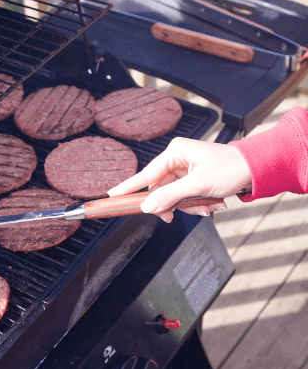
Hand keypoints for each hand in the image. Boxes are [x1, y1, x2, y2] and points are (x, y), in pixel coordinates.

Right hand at [107, 137, 251, 221]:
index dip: (128, 187)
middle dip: (172, 204)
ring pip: (173, 196)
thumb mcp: (198, 185)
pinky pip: (184, 197)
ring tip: (206, 206)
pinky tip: (210, 204)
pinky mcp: (192, 179)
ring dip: (188, 206)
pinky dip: (195, 204)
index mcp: (175, 152)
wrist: (257, 169)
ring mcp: (185, 170)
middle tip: (175, 215)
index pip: (145, 174)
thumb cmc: (231, 168)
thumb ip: (170, 196)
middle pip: (159, 190)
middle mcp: (177, 159)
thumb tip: (147, 206)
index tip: (111, 195)